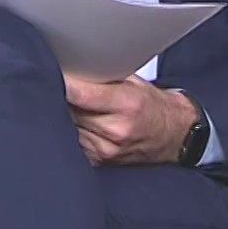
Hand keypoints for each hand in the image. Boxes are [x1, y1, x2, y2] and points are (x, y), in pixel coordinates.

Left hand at [63, 75, 198, 166]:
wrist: (174, 136)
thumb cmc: (153, 106)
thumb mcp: (134, 82)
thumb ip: (104, 75)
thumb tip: (71, 67)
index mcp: (127, 104)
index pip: (80, 93)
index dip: (62, 82)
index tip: (53, 72)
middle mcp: (117, 130)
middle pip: (71, 110)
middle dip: (63, 96)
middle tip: (62, 85)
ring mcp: (108, 150)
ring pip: (69, 127)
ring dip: (66, 115)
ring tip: (75, 105)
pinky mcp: (101, 161)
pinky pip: (75, 142)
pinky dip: (73, 131)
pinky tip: (81, 123)